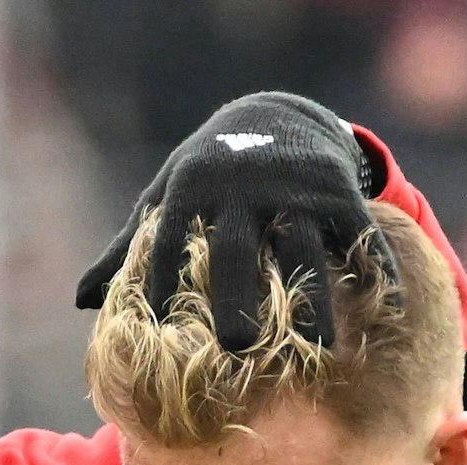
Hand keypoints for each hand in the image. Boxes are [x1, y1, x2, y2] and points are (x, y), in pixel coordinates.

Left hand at [74, 91, 391, 349]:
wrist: (275, 114)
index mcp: (189, 192)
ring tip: (322, 347)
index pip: (169, 246)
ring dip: (315, 298)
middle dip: (237, 296)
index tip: (157, 337)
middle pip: (238, 250)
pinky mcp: (336, 188)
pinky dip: (374, 266)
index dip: (160, 288)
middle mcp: (240, 188)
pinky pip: (356, 231)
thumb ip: (127, 248)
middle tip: (237, 348)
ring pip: (303, 248)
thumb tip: (80, 301)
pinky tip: (386, 307)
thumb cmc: (207, 175)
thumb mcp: (166, 200)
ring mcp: (293, 188)